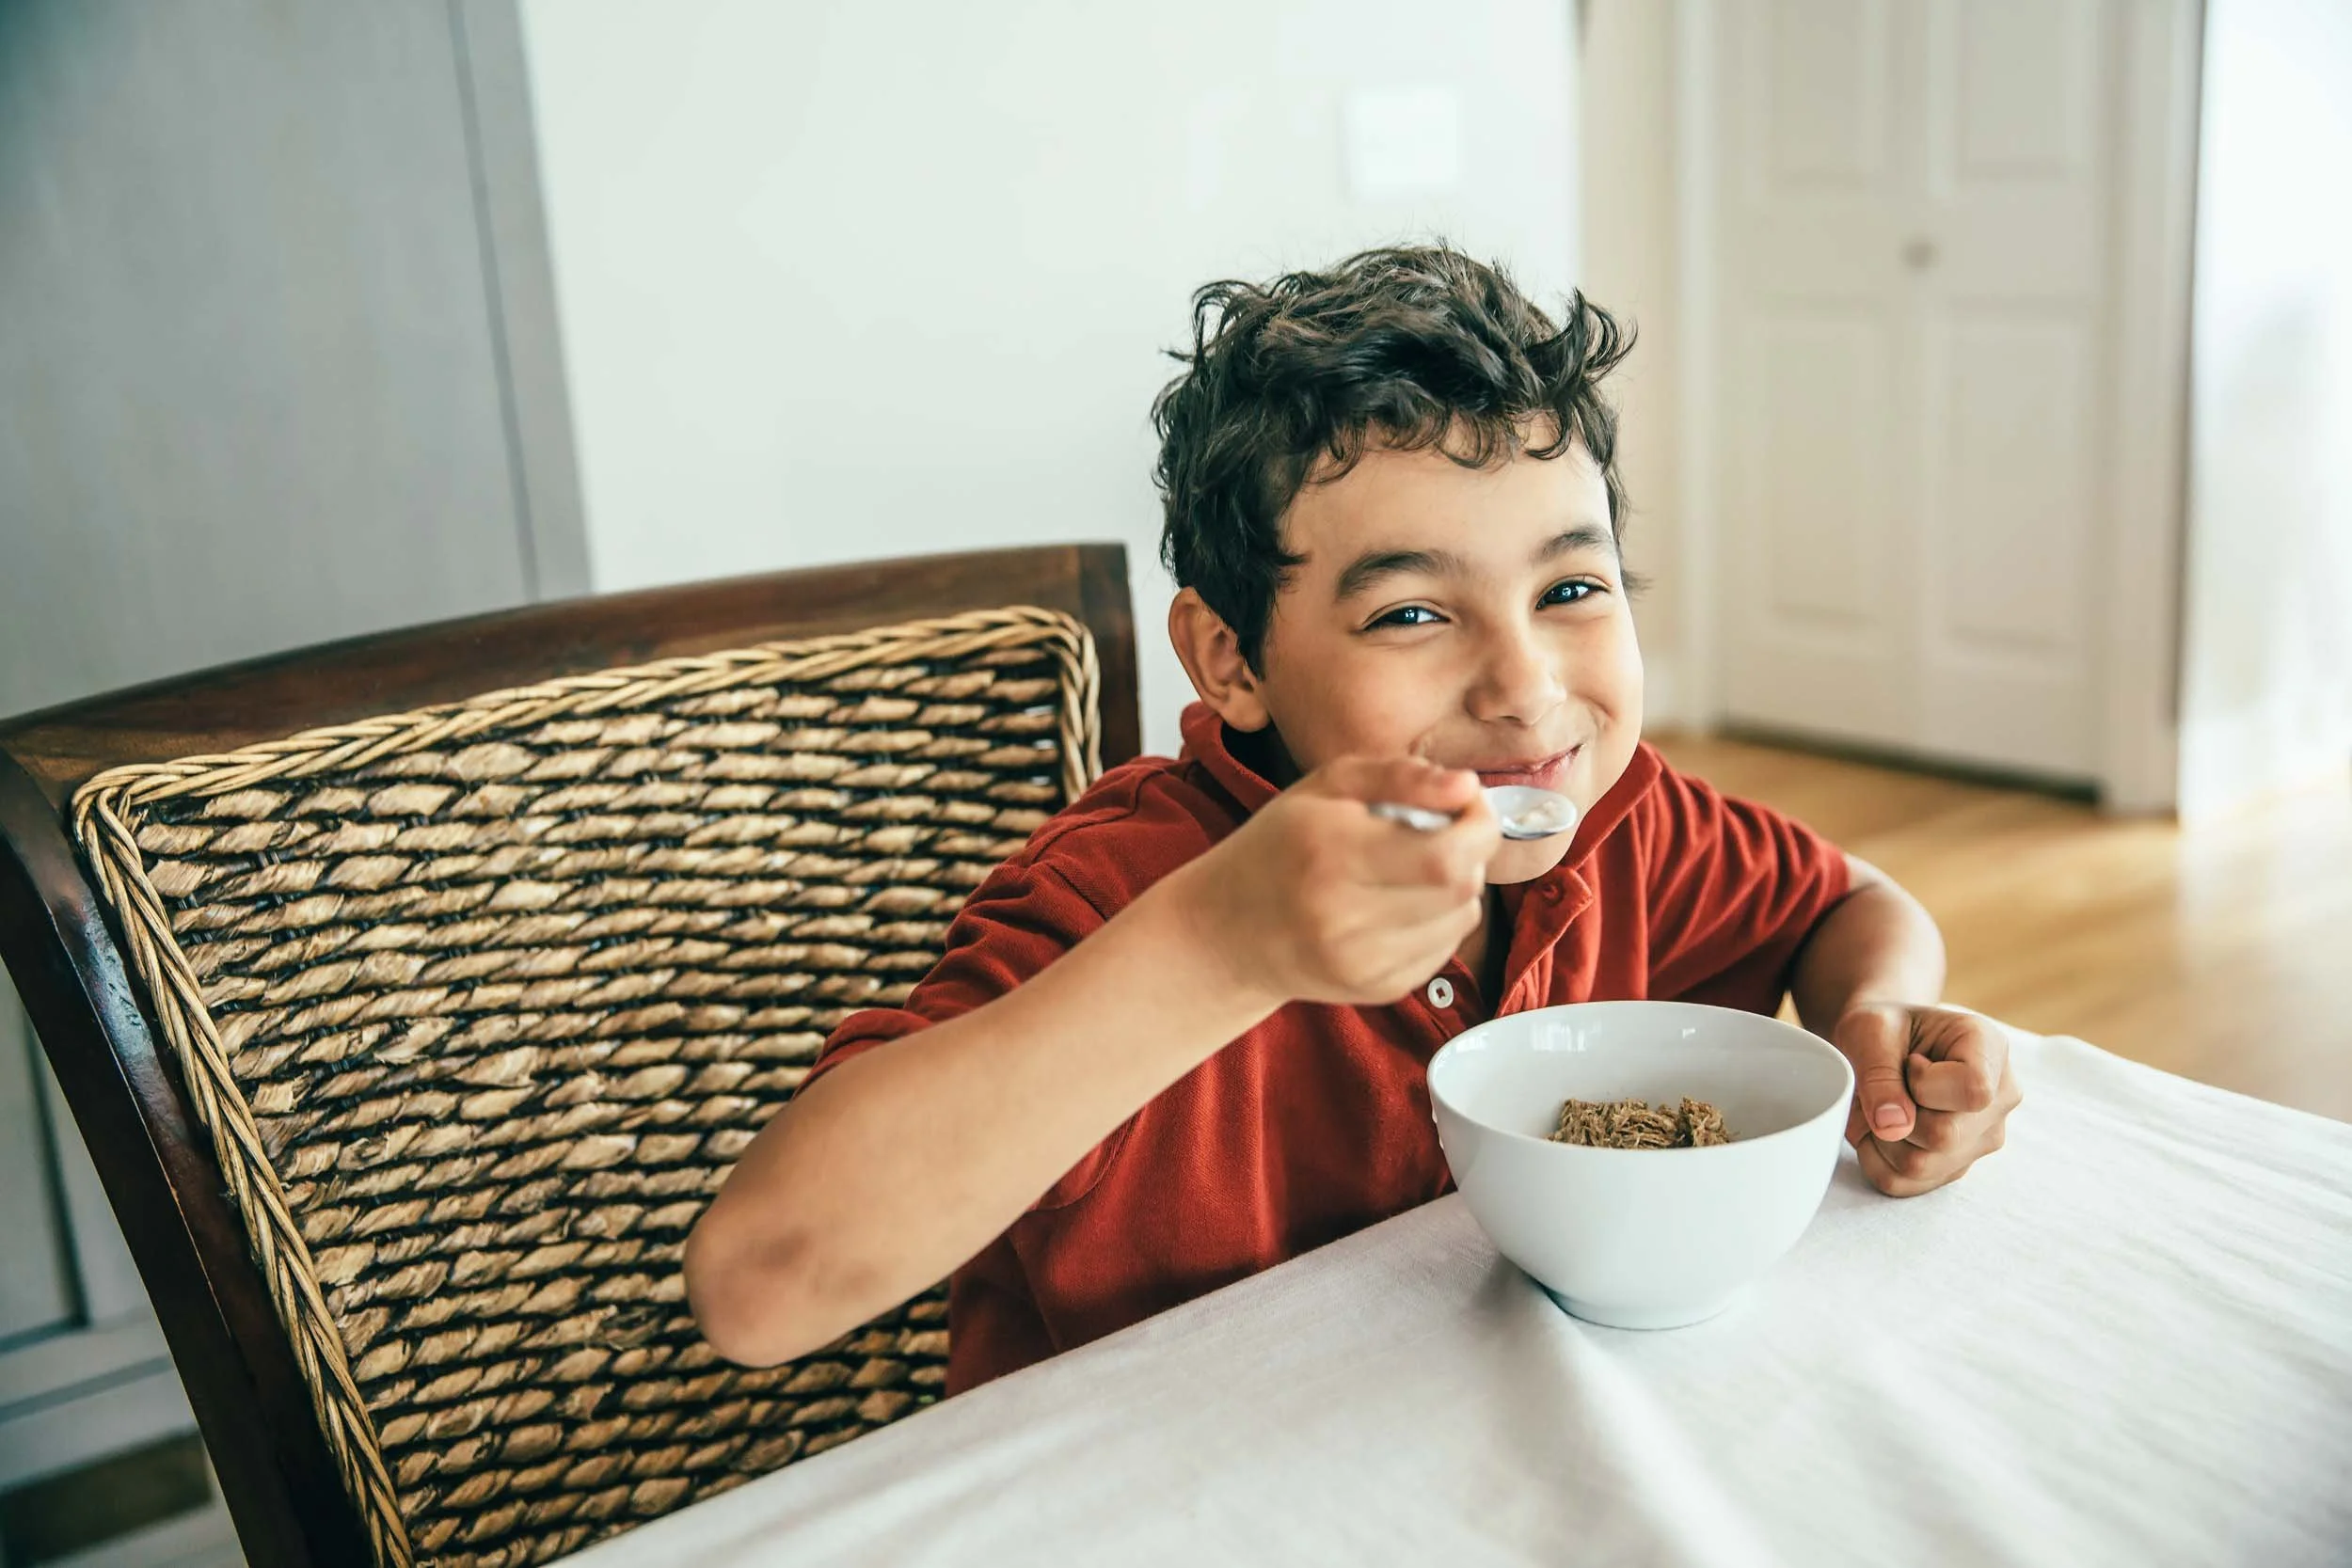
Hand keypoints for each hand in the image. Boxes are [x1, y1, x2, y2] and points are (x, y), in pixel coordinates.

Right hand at [1169, 755, 1501, 1008]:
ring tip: (1418, 867)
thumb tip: (1467, 785)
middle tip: (1447, 830)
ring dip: (1458, 886)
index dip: (1477, 825)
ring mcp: (1361, 963)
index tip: (1468, 803)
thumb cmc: (1279, 846)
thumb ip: (1400, 775)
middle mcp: (1344, 917)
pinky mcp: (1377, 991)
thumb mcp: (1324, 787)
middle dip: (1472, 851)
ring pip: (1462, 920)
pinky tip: (1403, 903)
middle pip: (1460, 887)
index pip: (1445, 854)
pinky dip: (1440, 920)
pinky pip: (1445, 950)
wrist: (1227, 932)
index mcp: (1330, 853)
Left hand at [1833, 1002, 2020, 1196]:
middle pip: (1946, 1137)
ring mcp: (1983, 1137)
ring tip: (1880, 1108)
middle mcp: (2000, 1098)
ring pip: (1923, 1167)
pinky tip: (1880, 1131)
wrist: (1883, 1045)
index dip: (1925, 1085)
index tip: (1909, 1063)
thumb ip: (1880, 1075)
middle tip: (1884, 1089)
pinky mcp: (1958, 1165)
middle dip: (1895, 1117)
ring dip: (1881, 1141)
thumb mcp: (1870, 1031)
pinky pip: (1906, 1184)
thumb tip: (1893, 1127)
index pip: (1973, 1091)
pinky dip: (1877, 1160)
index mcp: (1990, 1050)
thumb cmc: (1883, 1030)